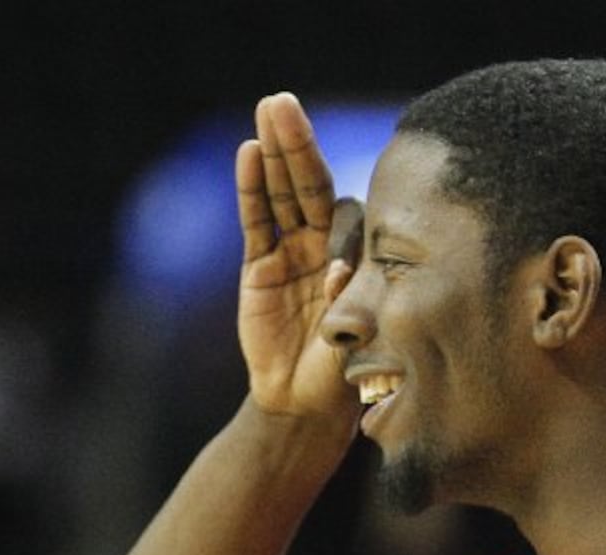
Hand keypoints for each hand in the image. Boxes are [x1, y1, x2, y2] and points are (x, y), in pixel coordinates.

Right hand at [235, 92, 363, 421]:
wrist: (303, 401)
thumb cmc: (342, 374)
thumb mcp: (355, 339)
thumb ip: (349, 303)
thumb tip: (340, 269)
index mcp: (357, 260)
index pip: (350, 219)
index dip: (344, 225)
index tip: (339, 258)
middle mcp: (326, 248)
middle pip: (311, 188)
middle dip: (299, 149)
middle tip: (285, 104)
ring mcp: (292, 252)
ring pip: (282, 195)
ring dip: (274, 155)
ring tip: (267, 110)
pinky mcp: (260, 266)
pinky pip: (256, 221)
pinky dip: (250, 189)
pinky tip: (248, 152)